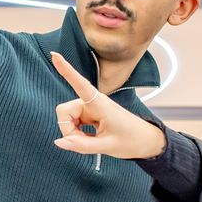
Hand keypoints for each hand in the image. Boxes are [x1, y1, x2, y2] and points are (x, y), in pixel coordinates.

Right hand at [50, 52, 167, 158]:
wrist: (146, 142)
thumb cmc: (131, 140)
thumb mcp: (106, 146)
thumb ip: (81, 145)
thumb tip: (58, 142)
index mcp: (99, 104)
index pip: (80, 84)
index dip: (66, 70)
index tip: (54, 55)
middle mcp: (92, 102)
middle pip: (64, 111)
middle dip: (68, 129)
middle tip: (84, 143)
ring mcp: (90, 108)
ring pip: (68, 118)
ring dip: (74, 133)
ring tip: (92, 141)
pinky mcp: (90, 114)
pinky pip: (73, 122)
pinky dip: (77, 133)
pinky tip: (90, 138)